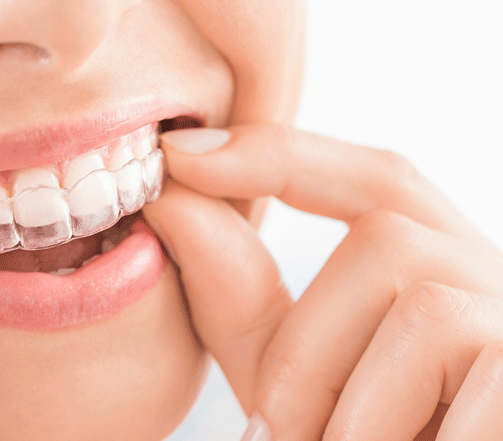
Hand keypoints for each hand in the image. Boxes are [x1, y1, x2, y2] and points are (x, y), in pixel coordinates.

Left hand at [142, 124, 502, 439]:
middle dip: (307, 349)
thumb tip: (170, 201)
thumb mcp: (293, 377)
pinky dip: (405, 434)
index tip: (180, 158)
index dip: (280, 154)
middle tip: (281, 438)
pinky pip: (467, 371)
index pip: (372, 179)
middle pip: (386, 243)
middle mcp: (498, 276)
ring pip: (427, 312)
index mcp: (439, 268)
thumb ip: (240, 297)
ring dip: (353, 411)